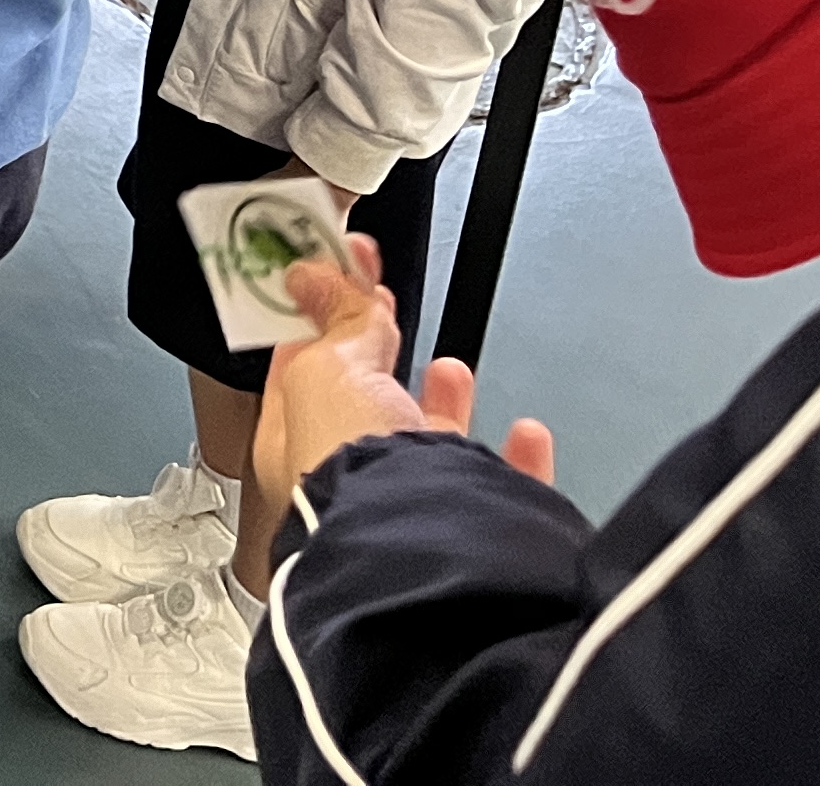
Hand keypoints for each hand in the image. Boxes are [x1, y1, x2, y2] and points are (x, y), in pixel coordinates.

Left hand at [251, 245, 557, 513]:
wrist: (426, 549)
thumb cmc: (355, 472)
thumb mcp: (330, 370)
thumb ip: (335, 323)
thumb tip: (314, 276)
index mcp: (294, 445)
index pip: (297, 367)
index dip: (316, 313)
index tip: (335, 270)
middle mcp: (347, 483)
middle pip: (363, 403)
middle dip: (375, 349)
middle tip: (383, 300)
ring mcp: (412, 507)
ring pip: (429, 448)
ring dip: (442, 403)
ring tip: (452, 369)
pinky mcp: (479, 532)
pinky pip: (501, 490)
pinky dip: (516, 461)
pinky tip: (526, 434)